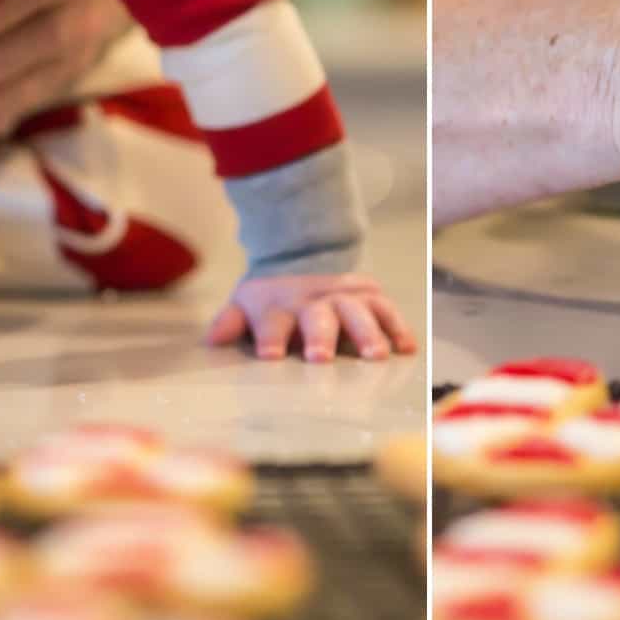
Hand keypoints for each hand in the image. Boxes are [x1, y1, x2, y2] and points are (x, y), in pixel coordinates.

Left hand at [204, 272, 419, 362]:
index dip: (270, 337)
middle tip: (321, 358)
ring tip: (377, 356)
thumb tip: (213, 341)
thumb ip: (229, 323)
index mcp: (278, 306)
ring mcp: (344, 296)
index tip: (270, 356)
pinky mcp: (370, 295)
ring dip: (368, 333)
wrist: (302, 261)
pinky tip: (406, 348)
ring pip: (358, 312)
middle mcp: (313, 300)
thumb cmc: (270, 301)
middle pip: (318, 317)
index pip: (272, 321)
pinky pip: (387, 310)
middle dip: (321, 337)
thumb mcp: (244, 305)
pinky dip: (398, 327)